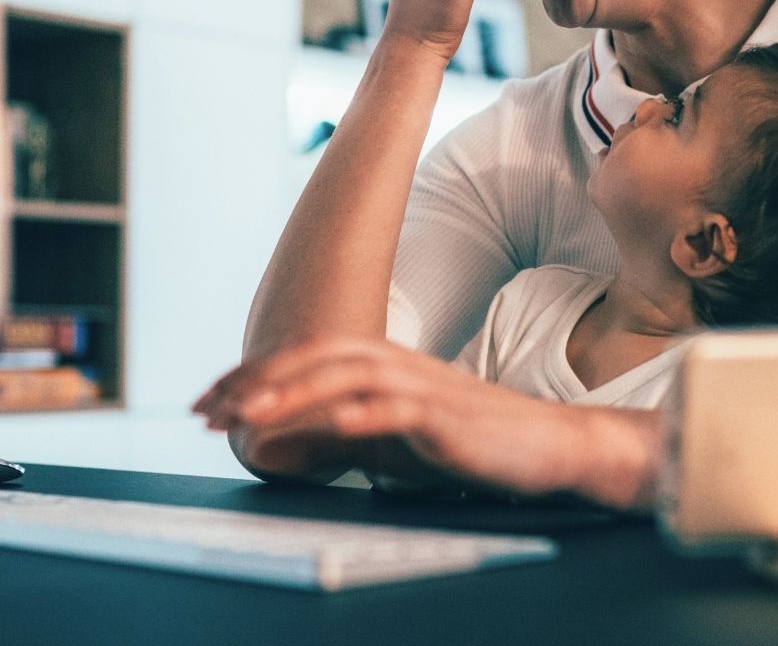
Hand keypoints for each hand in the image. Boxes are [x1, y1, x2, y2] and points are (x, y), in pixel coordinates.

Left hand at [193, 337, 661, 507]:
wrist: (547, 445)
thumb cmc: (469, 444)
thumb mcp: (395, 440)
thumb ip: (345, 433)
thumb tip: (283, 442)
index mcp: (386, 365)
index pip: (310, 356)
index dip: (257, 373)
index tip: (210, 400)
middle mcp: (401, 366)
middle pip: (322, 354)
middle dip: (260, 378)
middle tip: (209, 408)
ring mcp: (427, 389)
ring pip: (352, 374)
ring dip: (296, 391)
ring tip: (250, 412)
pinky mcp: (450, 419)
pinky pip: (403, 409)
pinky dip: (365, 412)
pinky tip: (333, 422)